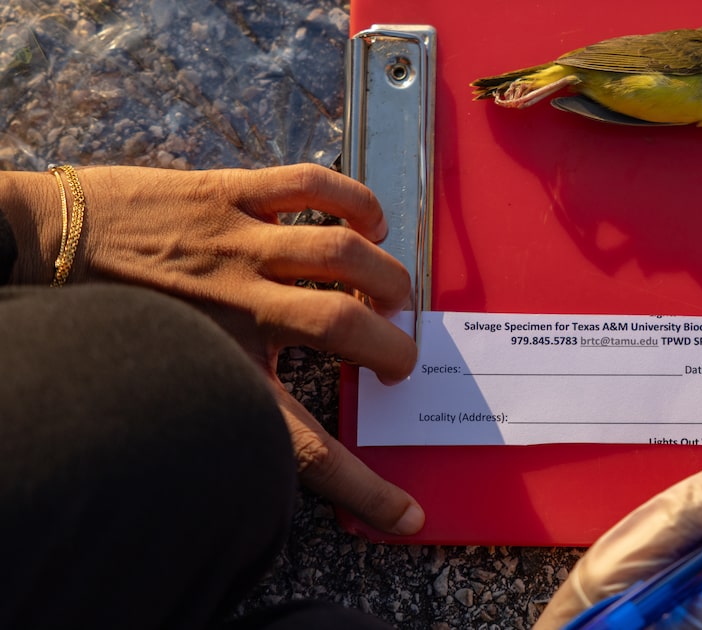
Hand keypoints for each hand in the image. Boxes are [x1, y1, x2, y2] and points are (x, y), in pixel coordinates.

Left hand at [31, 164, 423, 534]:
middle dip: (396, 351)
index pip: (306, 446)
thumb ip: (225, 398)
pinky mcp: (226, 194)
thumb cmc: (100, 317)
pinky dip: (358, 203)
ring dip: (388, 278)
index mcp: (219, 371)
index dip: (365, 488)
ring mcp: (235, 245)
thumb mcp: (162, 382)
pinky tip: (371, 223)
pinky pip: (311, 188)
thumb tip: (278, 429)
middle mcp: (237, 310)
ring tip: (394, 294)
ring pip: (345, 254)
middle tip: (398, 359)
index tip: (406, 513)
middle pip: (349, 333)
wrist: (35, 244)